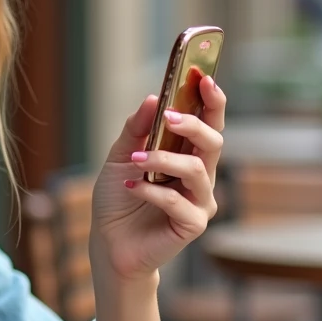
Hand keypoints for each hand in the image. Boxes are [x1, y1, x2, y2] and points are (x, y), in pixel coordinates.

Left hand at [89, 77, 225, 280]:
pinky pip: (179, 202)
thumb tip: (153, 98)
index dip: (212, 101)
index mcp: (187, 155)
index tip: (204, 77)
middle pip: (213, 142)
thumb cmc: (118, 199)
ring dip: (163, 161)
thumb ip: (136, 129)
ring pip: (196, 171)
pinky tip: (131, 188)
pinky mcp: (192, 225)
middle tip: (169, 117)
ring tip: (135, 161)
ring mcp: (199, 201)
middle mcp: (200, 176)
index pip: (209, 124)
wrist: (108, 243)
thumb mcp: (119, 157)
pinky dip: (152, 192)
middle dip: (193, 124)